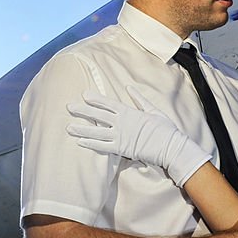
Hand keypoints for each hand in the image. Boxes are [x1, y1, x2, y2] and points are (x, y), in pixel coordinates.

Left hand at [67, 85, 212, 185]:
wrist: (170, 146)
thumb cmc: (164, 128)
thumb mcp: (153, 110)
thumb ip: (139, 99)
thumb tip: (129, 88)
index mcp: (130, 112)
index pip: (108, 104)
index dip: (95, 99)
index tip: (84, 94)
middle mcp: (122, 123)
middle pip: (98, 116)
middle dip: (83, 111)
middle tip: (69, 107)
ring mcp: (120, 136)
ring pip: (97, 132)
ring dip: (82, 129)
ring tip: (68, 127)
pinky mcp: (121, 149)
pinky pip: (102, 147)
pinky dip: (90, 144)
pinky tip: (80, 142)